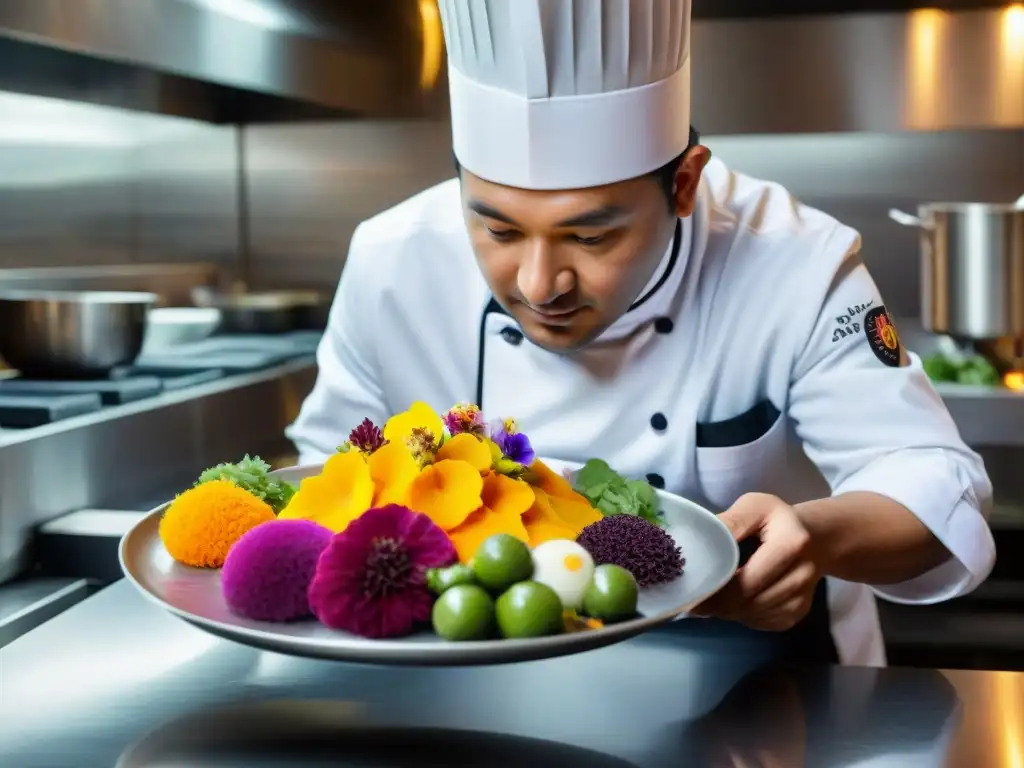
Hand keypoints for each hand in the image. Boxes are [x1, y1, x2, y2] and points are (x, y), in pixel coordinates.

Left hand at [693, 493, 820, 631]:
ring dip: (728, 611)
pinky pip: (762, 622)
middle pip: (750, 602)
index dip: (717, 590)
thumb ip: (729, 523)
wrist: (814, 537)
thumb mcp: (753, 507)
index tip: (692, 592)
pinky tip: (735, 601)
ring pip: (754, 615)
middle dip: (718, 605)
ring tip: (713, 597)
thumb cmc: (775, 519)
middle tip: (694, 601)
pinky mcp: (799, 613)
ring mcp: (803, 597)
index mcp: (791, 543)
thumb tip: (696, 545)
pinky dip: (743, 616)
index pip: (747, 580)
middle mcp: (802, 574)